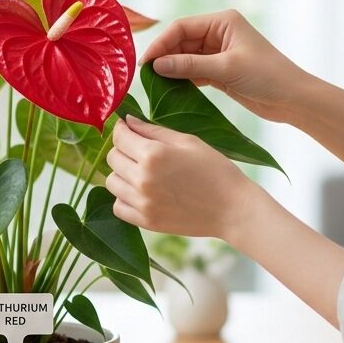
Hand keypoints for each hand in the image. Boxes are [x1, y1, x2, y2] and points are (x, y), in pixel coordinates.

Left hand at [106, 115, 258, 241]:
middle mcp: (142, 178)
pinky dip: (124, 198)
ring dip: (122, 174)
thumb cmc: (215, 170)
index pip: (119, 137)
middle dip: (122, 150)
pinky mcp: (145, 221)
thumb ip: (153, 130)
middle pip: (112, 158)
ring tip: (141, 172)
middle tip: (139, 151)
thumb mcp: (187, 141)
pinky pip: (118, 206)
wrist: (233, 209)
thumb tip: (127, 120)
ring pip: (111, 182)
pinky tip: (141, 192)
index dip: (121, 130)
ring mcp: (142, 202)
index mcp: (153, 154)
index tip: (127, 129)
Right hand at [141, 9, 307, 124]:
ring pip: (185, 57)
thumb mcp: (226, 68)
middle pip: (181, 41)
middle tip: (146, 76)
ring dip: (171, 69)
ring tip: (154, 84)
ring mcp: (218, 52)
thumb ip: (190, 66)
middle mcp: (219, 33)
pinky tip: (170, 88)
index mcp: (223, 21)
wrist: (292, 99)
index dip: (162, 43)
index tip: (146, 62)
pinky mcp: (219, 71)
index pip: (182, 27)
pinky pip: (193, 71)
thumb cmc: (267, 76)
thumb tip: (157, 66)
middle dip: (164, 56)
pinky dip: (181, 79)